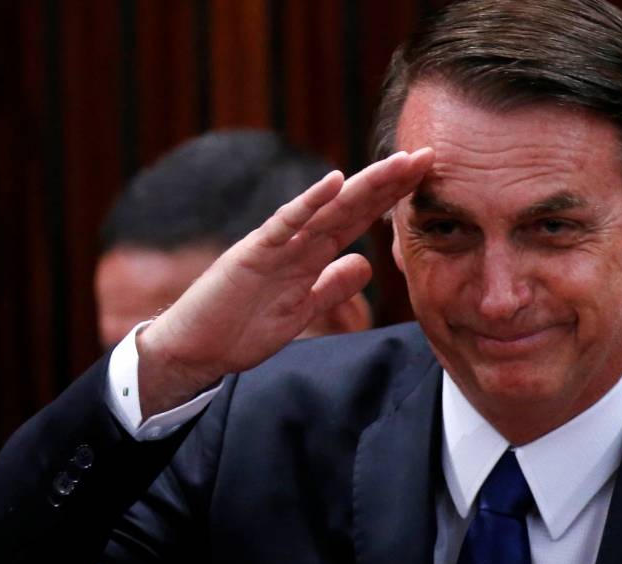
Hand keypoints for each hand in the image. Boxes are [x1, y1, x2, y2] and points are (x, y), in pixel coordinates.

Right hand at [136, 148, 433, 416]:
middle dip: (388, 182)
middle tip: (426, 155)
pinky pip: (284, 224)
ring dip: (362, 185)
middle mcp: (296, 241)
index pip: (357, 219)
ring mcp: (275, 244)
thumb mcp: (301, 311)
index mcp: (309, 255)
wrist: (195, 349)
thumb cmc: (241, 329)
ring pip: (326, 208)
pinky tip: (332, 182)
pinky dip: (307, 203)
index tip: (426, 177)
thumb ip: (331, 287)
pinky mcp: (252, 253)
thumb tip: (366, 265)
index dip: (391, 198)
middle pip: (350, 205)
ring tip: (397, 164)